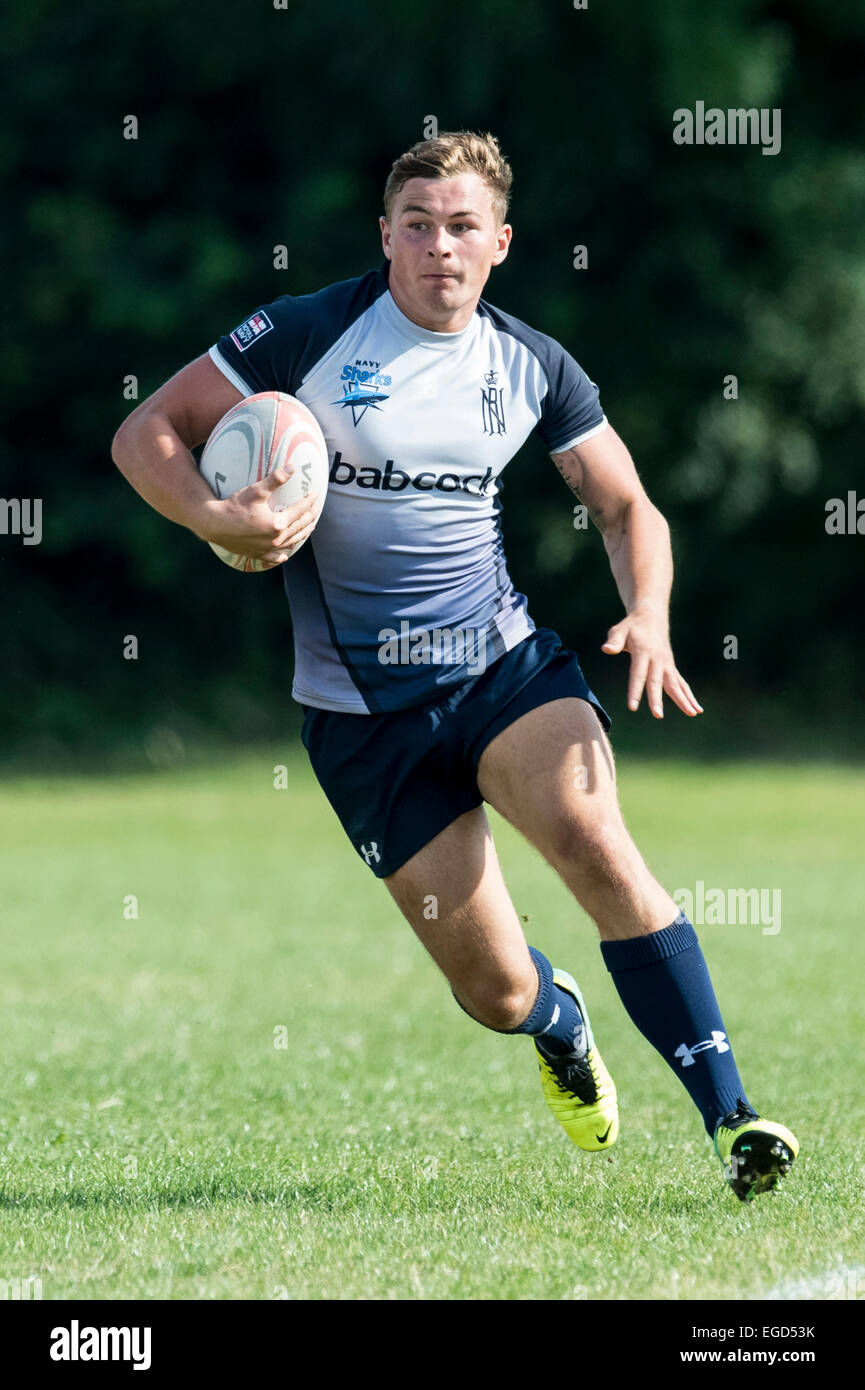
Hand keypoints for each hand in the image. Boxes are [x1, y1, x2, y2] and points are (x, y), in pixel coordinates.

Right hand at [196, 467, 319, 567]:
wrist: (213, 524)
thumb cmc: (234, 506)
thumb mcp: (256, 491)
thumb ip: (275, 479)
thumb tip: (292, 467)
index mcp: (278, 524)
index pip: (300, 510)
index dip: (309, 501)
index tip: (315, 493)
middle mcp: (275, 539)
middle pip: (299, 527)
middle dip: (310, 516)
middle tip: (317, 508)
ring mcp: (267, 549)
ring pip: (290, 542)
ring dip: (302, 534)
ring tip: (310, 528)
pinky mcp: (257, 554)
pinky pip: (273, 557)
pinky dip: (281, 556)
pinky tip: (284, 555)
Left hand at [602, 607, 702, 717]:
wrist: (652, 616)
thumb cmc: (632, 626)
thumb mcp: (620, 630)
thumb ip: (614, 641)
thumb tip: (606, 649)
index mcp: (643, 651)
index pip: (638, 674)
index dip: (635, 690)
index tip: (632, 706)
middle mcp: (657, 659)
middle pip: (657, 682)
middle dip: (657, 699)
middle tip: (657, 714)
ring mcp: (666, 664)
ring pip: (675, 684)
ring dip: (683, 699)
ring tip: (692, 714)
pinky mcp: (671, 667)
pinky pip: (681, 684)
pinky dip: (688, 696)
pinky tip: (696, 710)